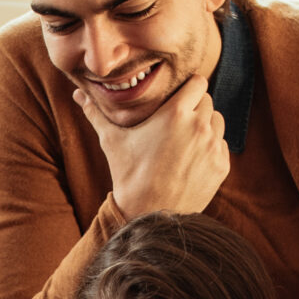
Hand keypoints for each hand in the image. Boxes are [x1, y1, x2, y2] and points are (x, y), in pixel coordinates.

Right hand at [70, 71, 228, 218]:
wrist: (149, 216)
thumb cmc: (128, 175)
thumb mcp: (112, 141)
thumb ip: (96, 113)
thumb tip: (77, 93)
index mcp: (176, 113)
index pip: (198, 82)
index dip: (188, 88)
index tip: (179, 97)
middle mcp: (199, 126)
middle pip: (207, 100)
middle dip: (195, 107)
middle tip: (177, 122)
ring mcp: (213, 147)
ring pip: (217, 121)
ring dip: (205, 126)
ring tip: (185, 141)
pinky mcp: (221, 166)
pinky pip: (221, 145)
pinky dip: (210, 149)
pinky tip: (190, 160)